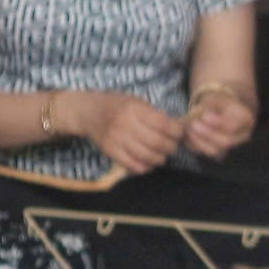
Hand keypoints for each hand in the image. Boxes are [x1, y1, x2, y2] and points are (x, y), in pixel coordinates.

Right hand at [67, 91, 183, 174]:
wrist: (88, 112)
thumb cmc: (117, 105)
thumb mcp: (137, 101)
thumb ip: (155, 114)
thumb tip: (177, 128)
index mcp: (134, 109)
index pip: (163, 124)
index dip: (177, 131)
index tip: (181, 133)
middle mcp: (125, 124)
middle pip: (157, 142)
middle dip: (171, 147)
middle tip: (174, 146)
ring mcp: (116, 139)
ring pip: (147, 156)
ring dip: (160, 158)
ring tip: (163, 155)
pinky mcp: (110, 151)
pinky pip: (132, 165)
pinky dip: (145, 167)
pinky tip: (149, 163)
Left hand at [183, 88, 255, 159]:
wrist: (220, 110)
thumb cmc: (219, 103)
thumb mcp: (215, 98)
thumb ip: (208, 107)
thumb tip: (198, 117)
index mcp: (246, 119)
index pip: (233, 126)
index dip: (217, 123)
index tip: (203, 116)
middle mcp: (242, 136)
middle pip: (226, 142)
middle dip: (207, 133)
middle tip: (193, 124)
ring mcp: (231, 146)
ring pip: (216, 151)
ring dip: (199, 141)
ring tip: (189, 129)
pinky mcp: (219, 152)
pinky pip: (205, 153)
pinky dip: (195, 145)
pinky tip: (188, 135)